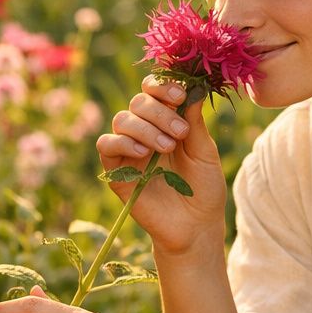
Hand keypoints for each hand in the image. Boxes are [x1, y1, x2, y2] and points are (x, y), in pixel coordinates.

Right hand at [95, 76, 226, 255]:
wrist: (195, 226)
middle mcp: (145, 131)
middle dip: (159, 112)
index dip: (163, 86)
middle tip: (180, 133)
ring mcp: (129, 151)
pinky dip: (122, 143)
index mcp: (167, 122)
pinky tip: (144, 154)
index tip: (180, 96)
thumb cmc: (203, 189)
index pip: (154, 90)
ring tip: (167, 148)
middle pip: (138, 102)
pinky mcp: (116, 171)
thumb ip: (195, 121)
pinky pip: (106, 145)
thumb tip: (194, 86)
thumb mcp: (205, 152)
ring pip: (122, 120)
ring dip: (146, 128)